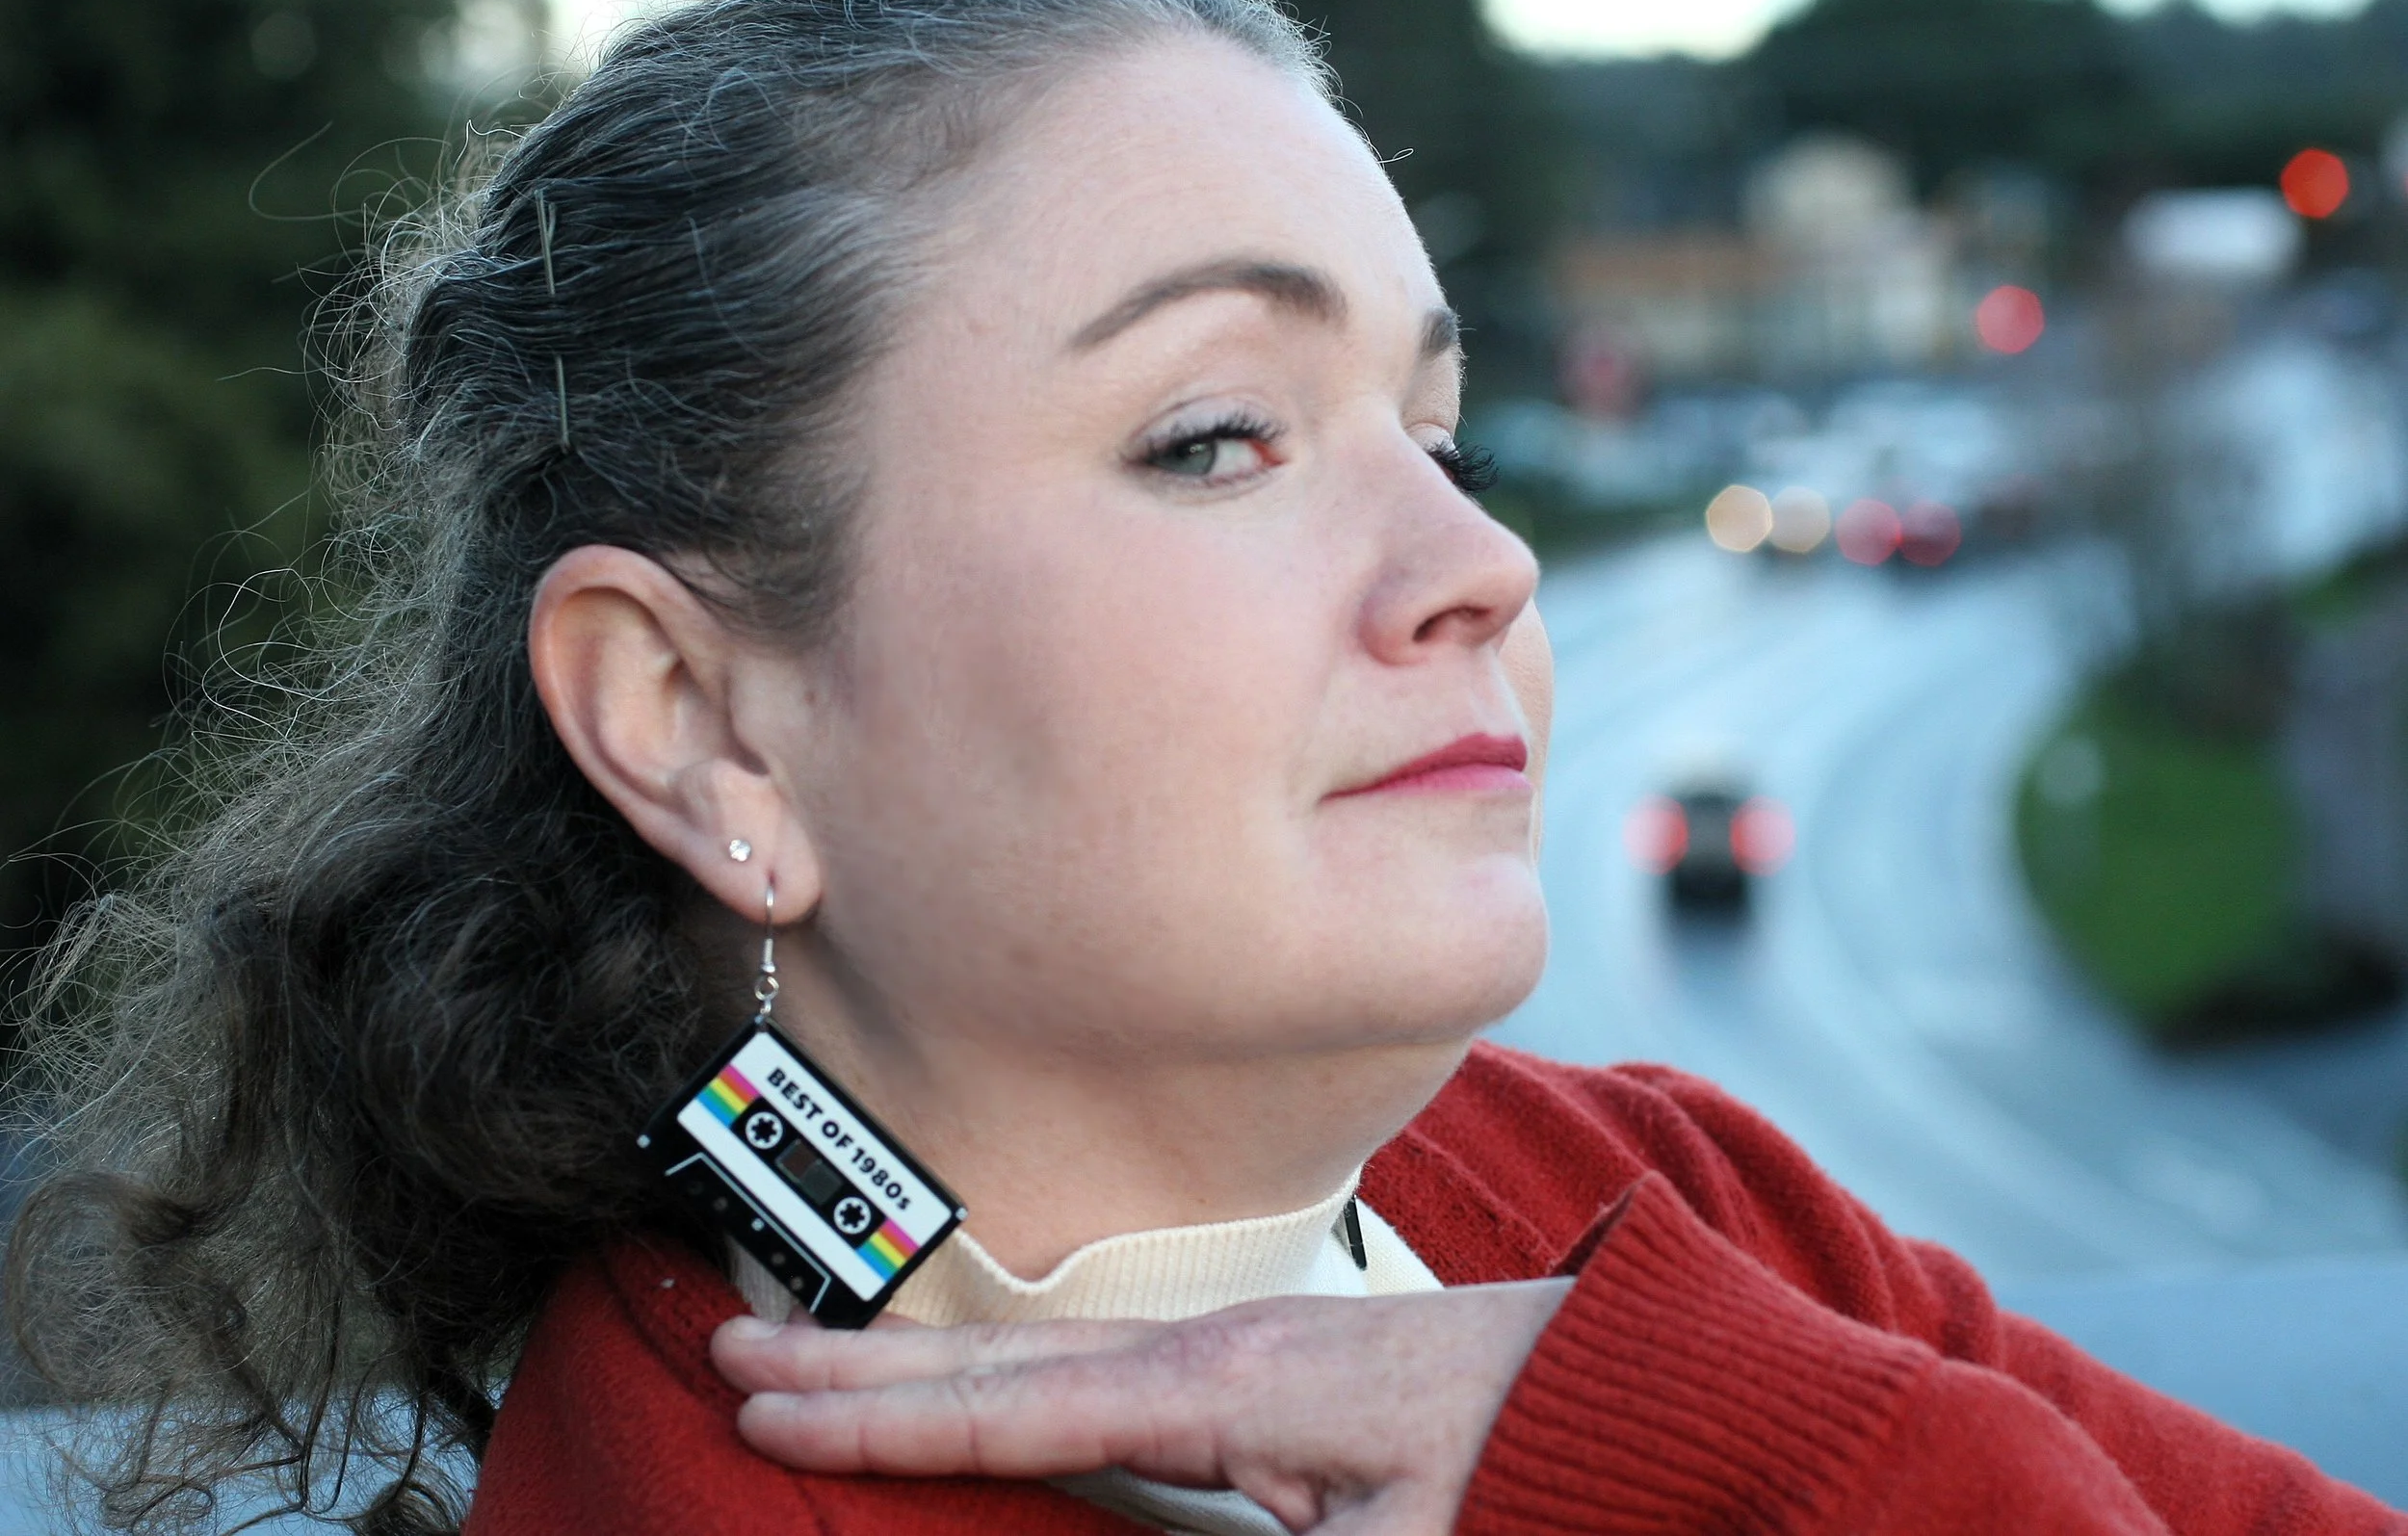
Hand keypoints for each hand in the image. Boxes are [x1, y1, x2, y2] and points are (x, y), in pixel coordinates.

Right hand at [710, 1278, 1571, 1533]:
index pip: (1020, 1401)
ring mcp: (1242, 1347)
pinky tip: (987, 1392)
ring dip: (929, 1362)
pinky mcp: (1269, 1368)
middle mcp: (1218, 1348)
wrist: (1636, 1387)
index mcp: (1230, 1385)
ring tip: (820, 1359)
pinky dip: (1014, 1378)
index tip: (766, 1401)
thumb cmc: (1535, 1462)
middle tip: (733, 1345)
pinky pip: (1105, 1371)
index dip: (888, 1414)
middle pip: (1007, 1356)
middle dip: (866, 1363)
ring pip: (1048, 1354)